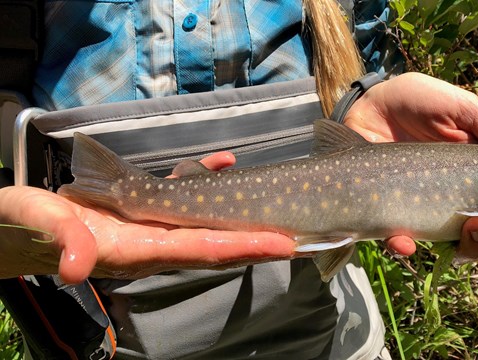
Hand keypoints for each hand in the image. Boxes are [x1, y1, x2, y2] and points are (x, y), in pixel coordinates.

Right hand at [0, 152, 295, 283]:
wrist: (14, 224)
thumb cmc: (26, 226)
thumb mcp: (40, 228)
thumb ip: (62, 242)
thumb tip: (77, 266)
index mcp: (140, 249)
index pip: (205, 250)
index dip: (246, 247)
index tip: (284, 245)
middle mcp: (155, 242)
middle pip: (219, 242)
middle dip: (259, 239)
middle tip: (301, 234)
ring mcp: (151, 227)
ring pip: (207, 221)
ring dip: (241, 214)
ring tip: (277, 205)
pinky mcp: (142, 209)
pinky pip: (184, 197)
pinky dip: (205, 180)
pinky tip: (224, 164)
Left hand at [344, 72, 477, 262]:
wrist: (370, 101)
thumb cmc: (419, 102)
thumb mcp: (464, 110)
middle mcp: (464, 200)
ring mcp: (431, 212)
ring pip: (463, 250)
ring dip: (476, 245)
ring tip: (476, 223)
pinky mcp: (394, 215)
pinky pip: (403, 243)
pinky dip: (405, 246)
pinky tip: (406, 240)